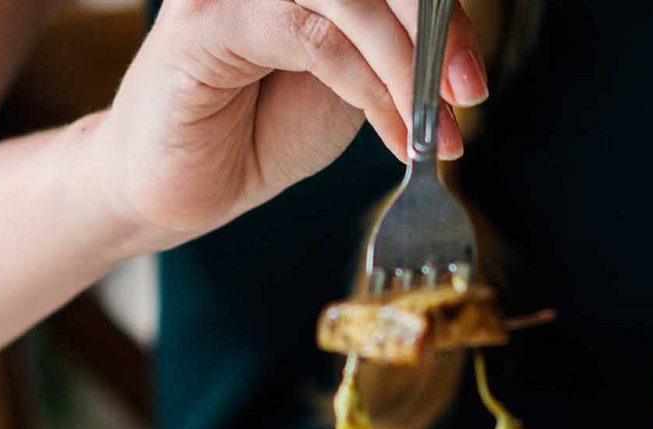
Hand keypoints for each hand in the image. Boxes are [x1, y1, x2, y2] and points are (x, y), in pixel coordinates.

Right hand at [89, 0, 488, 247]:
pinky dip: (366, 87)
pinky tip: (391, 132)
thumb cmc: (257, 130)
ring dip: (404, 66)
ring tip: (430, 126)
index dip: (443, 17)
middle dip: (435, 32)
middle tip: (467, 92)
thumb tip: (456, 46)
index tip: (473, 77)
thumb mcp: (350, 85)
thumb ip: (390, 51)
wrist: (180, 188)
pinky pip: (313, 37)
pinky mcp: (206, 19)